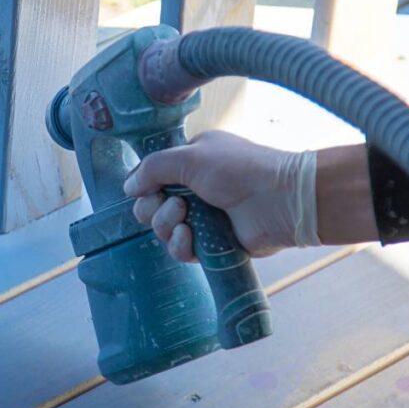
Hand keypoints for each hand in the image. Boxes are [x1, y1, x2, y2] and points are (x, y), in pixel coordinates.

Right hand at [122, 130, 319, 260]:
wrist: (280, 199)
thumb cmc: (239, 169)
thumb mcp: (190, 157)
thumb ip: (153, 168)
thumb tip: (128, 187)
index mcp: (190, 162)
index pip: (152, 178)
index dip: (145, 187)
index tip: (151, 189)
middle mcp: (194, 190)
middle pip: (151, 207)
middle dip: (154, 209)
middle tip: (176, 207)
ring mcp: (202, 218)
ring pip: (163, 230)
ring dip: (167, 226)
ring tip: (186, 220)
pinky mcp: (211, 243)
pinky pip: (180, 250)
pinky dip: (180, 246)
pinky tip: (189, 238)